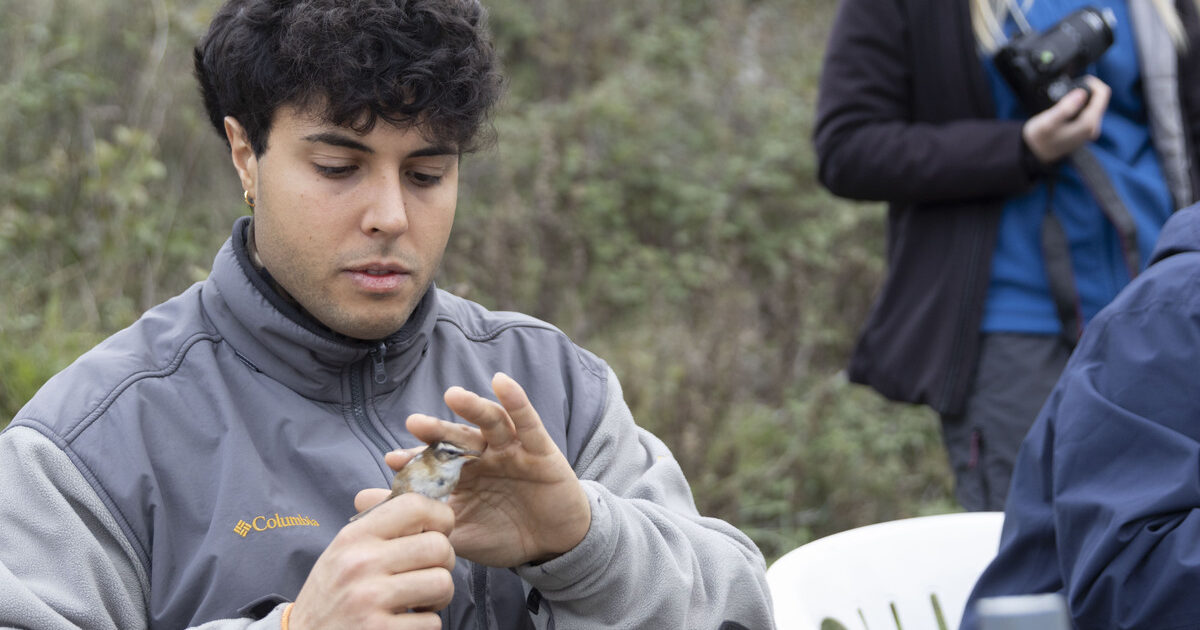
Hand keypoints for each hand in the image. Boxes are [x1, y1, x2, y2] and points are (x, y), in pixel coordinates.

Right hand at [289, 494, 455, 629]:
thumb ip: (380, 527)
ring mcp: (370, 599)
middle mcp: (361, 563)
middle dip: (445, 562)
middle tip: (431, 572)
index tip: (440, 531)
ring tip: (421, 600)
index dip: (440, 516)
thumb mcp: (343, 550)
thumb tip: (427, 503)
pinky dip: (426, 625)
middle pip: (439, 546)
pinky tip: (407, 622)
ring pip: (442, 583)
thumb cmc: (331, 593)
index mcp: (354, 536)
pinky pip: (432, 622)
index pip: (415, 505)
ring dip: (439, 595)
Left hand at [368, 372, 591, 567]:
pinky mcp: (539, 449)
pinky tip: (502, 382)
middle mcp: (484, 457)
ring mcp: (511, 450)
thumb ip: (424, 522)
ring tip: (453, 395)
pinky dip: (516, 400)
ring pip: (490, 423)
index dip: (415, 460)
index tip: (392, 460)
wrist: (554, 544)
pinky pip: (527, 422)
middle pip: (458, 438)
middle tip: (414, 423)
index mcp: (464, 476)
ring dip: (472, 407)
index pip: (436, 462)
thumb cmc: (505, 536)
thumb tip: (365, 508)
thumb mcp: (461, 534)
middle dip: (437, 430)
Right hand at [1022, 75, 1110, 163]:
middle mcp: (1093, 127)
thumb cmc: (1039, 138)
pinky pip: (1088, 113)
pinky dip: (1080, 106)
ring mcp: (1089, 131)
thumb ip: (1065, 107)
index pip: (1103, 94)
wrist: (1034, 155)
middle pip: (1100, 99)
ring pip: (1094, 106)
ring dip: (1083, 97)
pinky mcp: (1083, 132)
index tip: (1079, 80)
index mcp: (1088, 123)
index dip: (1092, 82)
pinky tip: (1067, 108)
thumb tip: (1081, 92)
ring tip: (1066, 97)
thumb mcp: (1048, 121)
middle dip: (1088, 89)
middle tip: (1069, 88)